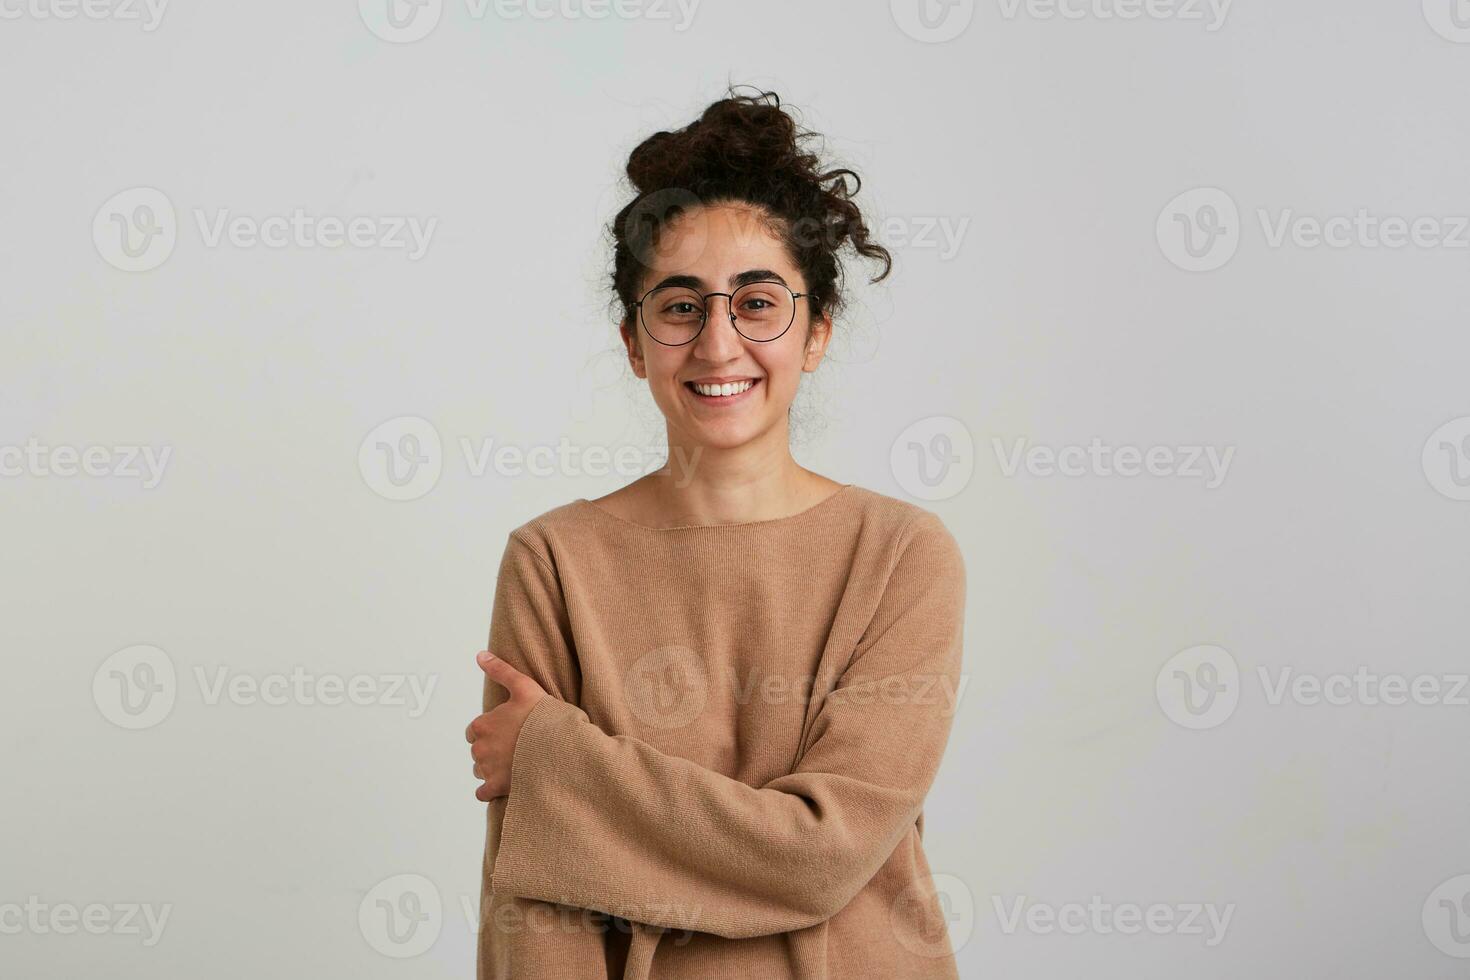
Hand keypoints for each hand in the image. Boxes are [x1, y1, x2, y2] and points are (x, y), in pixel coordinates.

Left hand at [465, 651, 547, 801]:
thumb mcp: (524, 687)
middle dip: (491, 750)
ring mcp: (488, 769)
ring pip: (480, 771)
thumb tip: (480, 655)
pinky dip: (489, 790)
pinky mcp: (496, 787)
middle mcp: (480, 748)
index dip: (490, 730)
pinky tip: (504, 784)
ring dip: (492, 769)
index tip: (507, 731)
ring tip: (515, 764)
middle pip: (477, 751)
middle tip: (514, 747)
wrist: (560, 748)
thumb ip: (500, 671)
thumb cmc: (544, 717)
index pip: (474, 730)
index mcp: (483, 724)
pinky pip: (482, 793)